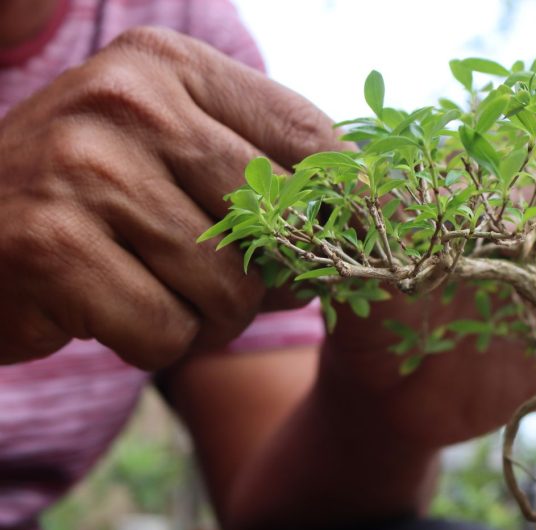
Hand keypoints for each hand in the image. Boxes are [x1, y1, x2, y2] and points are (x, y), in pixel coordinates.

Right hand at [0, 27, 340, 368]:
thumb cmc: (84, 200)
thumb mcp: (165, 148)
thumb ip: (255, 166)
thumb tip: (368, 218)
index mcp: (166, 63)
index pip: (307, 135)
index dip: (344, 203)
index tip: (351, 241)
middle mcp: (126, 101)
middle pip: (274, 221)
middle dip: (265, 277)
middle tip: (223, 286)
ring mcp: (82, 170)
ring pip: (228, 286)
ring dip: (207, 318)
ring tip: (154, 293)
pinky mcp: (51, 248)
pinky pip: (167, 331)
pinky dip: (156, 343)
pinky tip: (109, 314)